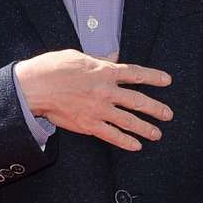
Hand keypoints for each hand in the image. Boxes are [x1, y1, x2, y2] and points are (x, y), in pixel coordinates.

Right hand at [14, 50, 171, 151]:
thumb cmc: (52, 68)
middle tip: (168, 114)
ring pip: (129, 121)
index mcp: (104, 71)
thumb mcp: (77, 56)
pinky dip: (126, 141)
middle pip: (138, 101)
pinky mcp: (89, 124)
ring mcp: (99, 109)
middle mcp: (106, 91)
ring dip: (146, 128)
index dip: (153, 77)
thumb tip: (113, 56)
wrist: (34, 87)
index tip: (167, 81)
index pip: (136, 74)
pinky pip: (112, 135)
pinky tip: (136, 146)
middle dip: (156, 109)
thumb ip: (99, 59)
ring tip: (157, 134)